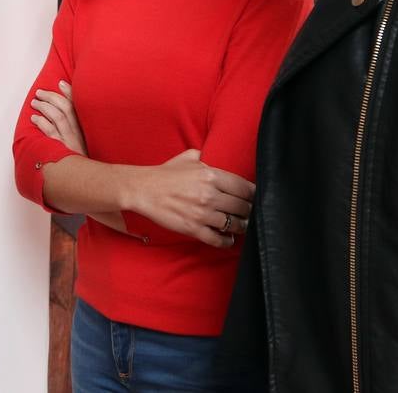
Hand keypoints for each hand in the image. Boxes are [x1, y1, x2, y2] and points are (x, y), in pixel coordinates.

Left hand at [29, 80, 85, 155]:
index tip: (60, 83)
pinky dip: (42, 122)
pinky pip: (50, 132)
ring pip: (57, 117)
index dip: (69, 92)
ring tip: (35, 103)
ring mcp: (69, 141)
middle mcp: (78, 133)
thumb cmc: (80, 160)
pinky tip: (35, 118)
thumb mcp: (82, 141)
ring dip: (44, 107)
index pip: (77, 105)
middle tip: (40, 93)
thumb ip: (76, 125)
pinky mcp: (60, 150)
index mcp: (84, 129)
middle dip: (51, 97)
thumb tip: (65, 108)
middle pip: (65, 108)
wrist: (84, 180)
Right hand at [127, 149, 254, 247]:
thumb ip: (207, 156)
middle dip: (248, 211)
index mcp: (211, 175)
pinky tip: (228, 239)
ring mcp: (202, 214)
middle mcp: (210, 195)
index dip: (253, 194)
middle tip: (248, 213)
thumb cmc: (165, 173)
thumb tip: (220, 156)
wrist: (143, 189)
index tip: (255, 198)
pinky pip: (218, 239)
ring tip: (241, 226)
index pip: (245, 187)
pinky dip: (226, 241)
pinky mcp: (193, 229)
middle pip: (242, 207)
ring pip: (233, 225)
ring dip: (240, 227)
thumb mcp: (189, 157)